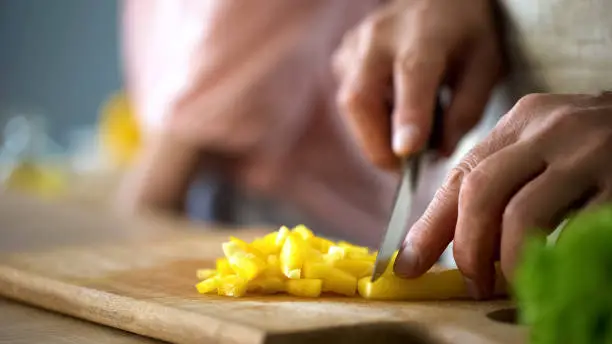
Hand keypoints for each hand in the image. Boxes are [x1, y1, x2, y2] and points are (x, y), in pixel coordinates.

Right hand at [333, 0, 503, 167]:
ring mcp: (355, 44)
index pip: (412, 74)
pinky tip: (392, 110)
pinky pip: (349, 99)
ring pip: (350, 104)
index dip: (407, 115)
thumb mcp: (486, 66)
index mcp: (426, 32)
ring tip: (405, 133)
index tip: (406, 153)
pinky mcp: (343, 56)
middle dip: (376, 143)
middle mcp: (381, 35)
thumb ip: (465, 111)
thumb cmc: (466, 33)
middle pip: (361, 97)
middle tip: (402, 168)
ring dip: (373, 134)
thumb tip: (436, 154)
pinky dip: (369, 119)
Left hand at [394, 92, 611, 298]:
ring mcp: (591, 152)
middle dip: (466, 248)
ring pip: (521, 215)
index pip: (461, 175)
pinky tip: (551, 271)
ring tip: (509, 285)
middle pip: (480, 191)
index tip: (408, 265)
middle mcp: (551, 128)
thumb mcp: (541, 150)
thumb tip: (445, 239)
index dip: (430, 226)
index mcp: (523, 121)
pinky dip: (554, 261)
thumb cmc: (596, 149)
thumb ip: (498, 181)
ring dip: (506, 261)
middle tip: (472, 282)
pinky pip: (576, 233)